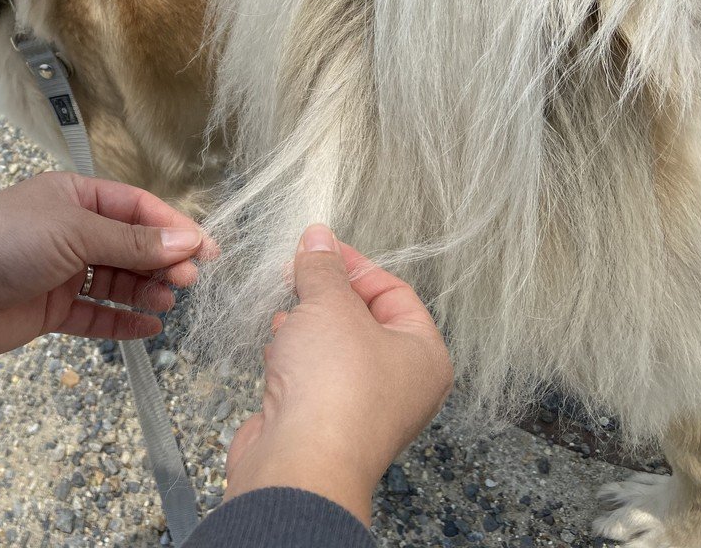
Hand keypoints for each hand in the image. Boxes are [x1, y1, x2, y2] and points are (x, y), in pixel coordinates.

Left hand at [0, 172, 213, 385]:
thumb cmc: (3, 244)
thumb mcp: (74, 232)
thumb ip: (131, 243)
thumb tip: (185, 244)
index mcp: (73, 196)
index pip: (136, 208)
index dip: (172, 228)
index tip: (205, 251)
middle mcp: (69, 230)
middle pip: (130, 245)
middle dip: (162, 262)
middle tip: (188, 282)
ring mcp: (60, 271)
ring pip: (116, 280)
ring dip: (145, 291)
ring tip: (168, 303)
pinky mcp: (50, 309)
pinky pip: (96, 313)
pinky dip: (122, 320)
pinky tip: (148, 327)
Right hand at [224, 224, 451, 525]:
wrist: (299, 462)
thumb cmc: (335, 391)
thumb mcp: (329, 304)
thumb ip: (323, 267)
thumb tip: (319, 238)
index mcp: (423, 355)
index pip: (393, 292)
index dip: (354, 265)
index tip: (319, 248)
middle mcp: (400, 384)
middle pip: (361, 319)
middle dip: (324, 295)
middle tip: (298, 274)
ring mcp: (360, 406)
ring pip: (331, 347)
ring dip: (304, 326)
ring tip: (286, 313)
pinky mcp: (323, 421)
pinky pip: (310, 375)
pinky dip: (292, 357)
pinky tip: (277, 347)